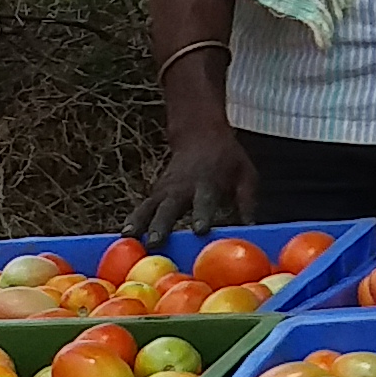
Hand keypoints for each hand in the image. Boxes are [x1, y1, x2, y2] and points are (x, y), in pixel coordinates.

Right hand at [131, 125, 264, 245]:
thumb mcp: (245, 174)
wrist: (200, 134)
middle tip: (155, 242)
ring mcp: (166, 188)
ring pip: (150, 206)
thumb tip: (252, 228)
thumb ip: (247, 201)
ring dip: (140, 222)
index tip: (198, 230)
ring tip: (128, 238)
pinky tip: (124, 235)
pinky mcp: (156, 191)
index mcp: (208, 183)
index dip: (201, 215)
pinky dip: (134, 219)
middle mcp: (183, 186)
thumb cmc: (228, 159)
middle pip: (171, 207)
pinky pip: (143, 206)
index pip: (204, 201)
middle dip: (162, 225)